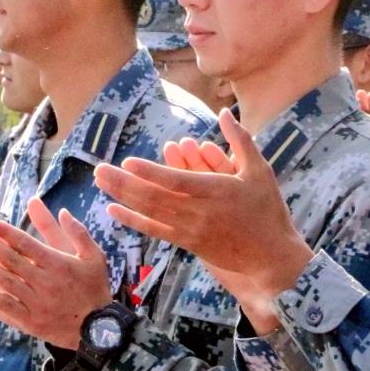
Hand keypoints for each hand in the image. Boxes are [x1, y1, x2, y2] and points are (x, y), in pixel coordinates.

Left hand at [0, 198, 111, 349]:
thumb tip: (62, 210)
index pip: (28, 245)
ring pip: (8, 282)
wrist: (100, 329)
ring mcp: (37, 303)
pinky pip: (9, 308)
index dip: (7, 233)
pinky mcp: (31, 321)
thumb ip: (77, 232)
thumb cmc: (95, 288)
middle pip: (14, 261)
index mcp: (58, 264)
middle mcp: (46, 282)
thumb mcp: (94, 257)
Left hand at [93, 110, 312, 300]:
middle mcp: (199, 212)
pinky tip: (113, 210)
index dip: (150, 173)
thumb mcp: (260, 170)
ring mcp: (190, 230)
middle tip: (99, 169)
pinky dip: (133, 220)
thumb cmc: (268, 210)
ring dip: (122, 197)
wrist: (271, 257)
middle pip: (154, 197)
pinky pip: (154, 230)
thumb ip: (241, 140)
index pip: (176, 181)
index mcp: (216, 191)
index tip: (128, 161)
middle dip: (124, 183)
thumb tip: (225, 112)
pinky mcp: (187, 243)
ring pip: (150, 212)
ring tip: (100, 183)